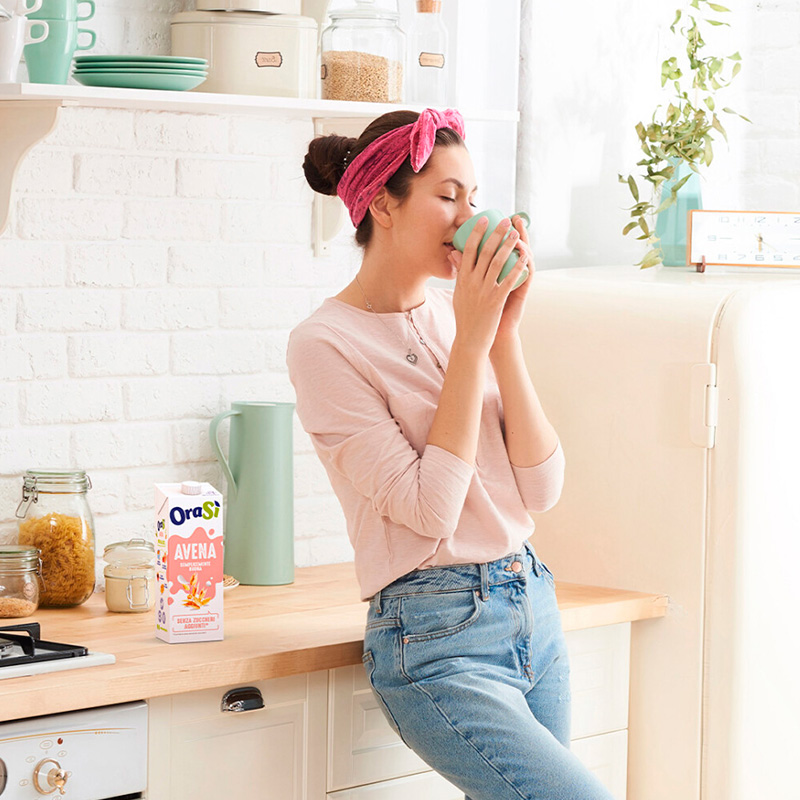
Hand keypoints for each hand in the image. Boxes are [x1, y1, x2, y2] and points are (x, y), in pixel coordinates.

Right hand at [448, 215, 529, 353]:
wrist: (470, 339)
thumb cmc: (465, 317)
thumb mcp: (458, 293)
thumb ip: (459, 274)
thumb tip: (454, 255)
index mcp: (462, 279)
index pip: (468, 250)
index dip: (477, 232)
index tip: (484, 219)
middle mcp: (472, 282)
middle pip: (484, 252)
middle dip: (496, 234)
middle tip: (505, 221)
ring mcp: (484, 291)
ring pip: (497, 263)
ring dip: (508, 246)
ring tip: (516, 234)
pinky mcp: (495, 301)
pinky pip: (508, 280)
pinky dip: (516, 267)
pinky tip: (524, 257)